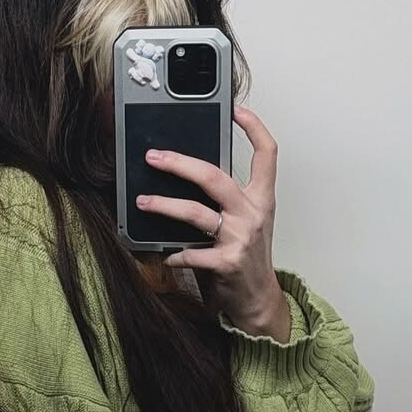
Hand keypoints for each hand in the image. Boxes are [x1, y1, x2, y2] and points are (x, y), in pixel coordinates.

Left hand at [134, 105, 287, 335]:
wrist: (257, 301)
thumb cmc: (245, 259)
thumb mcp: (245, 223)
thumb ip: (226, 201)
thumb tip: (187, 176)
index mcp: (261, 199)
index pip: (267, 155)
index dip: (255, 128)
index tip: (238, 110)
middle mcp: (253, 214)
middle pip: (215, 177)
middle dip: (180, 163)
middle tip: (154, 157)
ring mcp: (240, 238)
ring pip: (195, 213)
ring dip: (163, 205)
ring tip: (143, 201)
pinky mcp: (226, 263)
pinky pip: (190, 253)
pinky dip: (173, 253)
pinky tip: (164, 254)